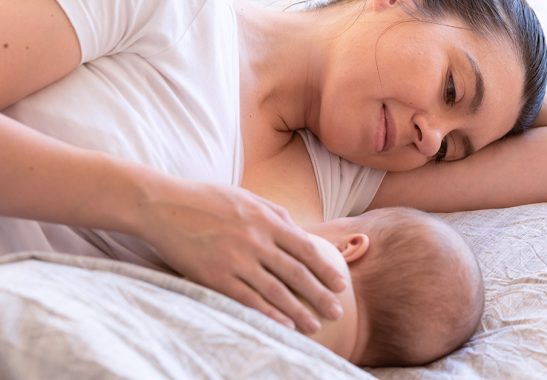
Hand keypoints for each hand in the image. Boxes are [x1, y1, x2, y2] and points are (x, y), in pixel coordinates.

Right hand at [135, 179, 345, 333]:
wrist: (163, 205)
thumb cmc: (206, 199)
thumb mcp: (247, 197)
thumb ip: (275, 213)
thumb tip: (300, 231)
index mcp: (266, 220)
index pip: (306, 249)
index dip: (325, 269)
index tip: (340, 284)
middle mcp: (256, 241)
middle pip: (296, 273)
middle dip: (320, 295)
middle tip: (336, 312)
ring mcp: (236, 260)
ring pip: (275, 291)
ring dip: (298, 311)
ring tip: (314, 326)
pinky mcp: (215, 276)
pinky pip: (247, 299)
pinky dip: (268, 314)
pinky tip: (283, 325)